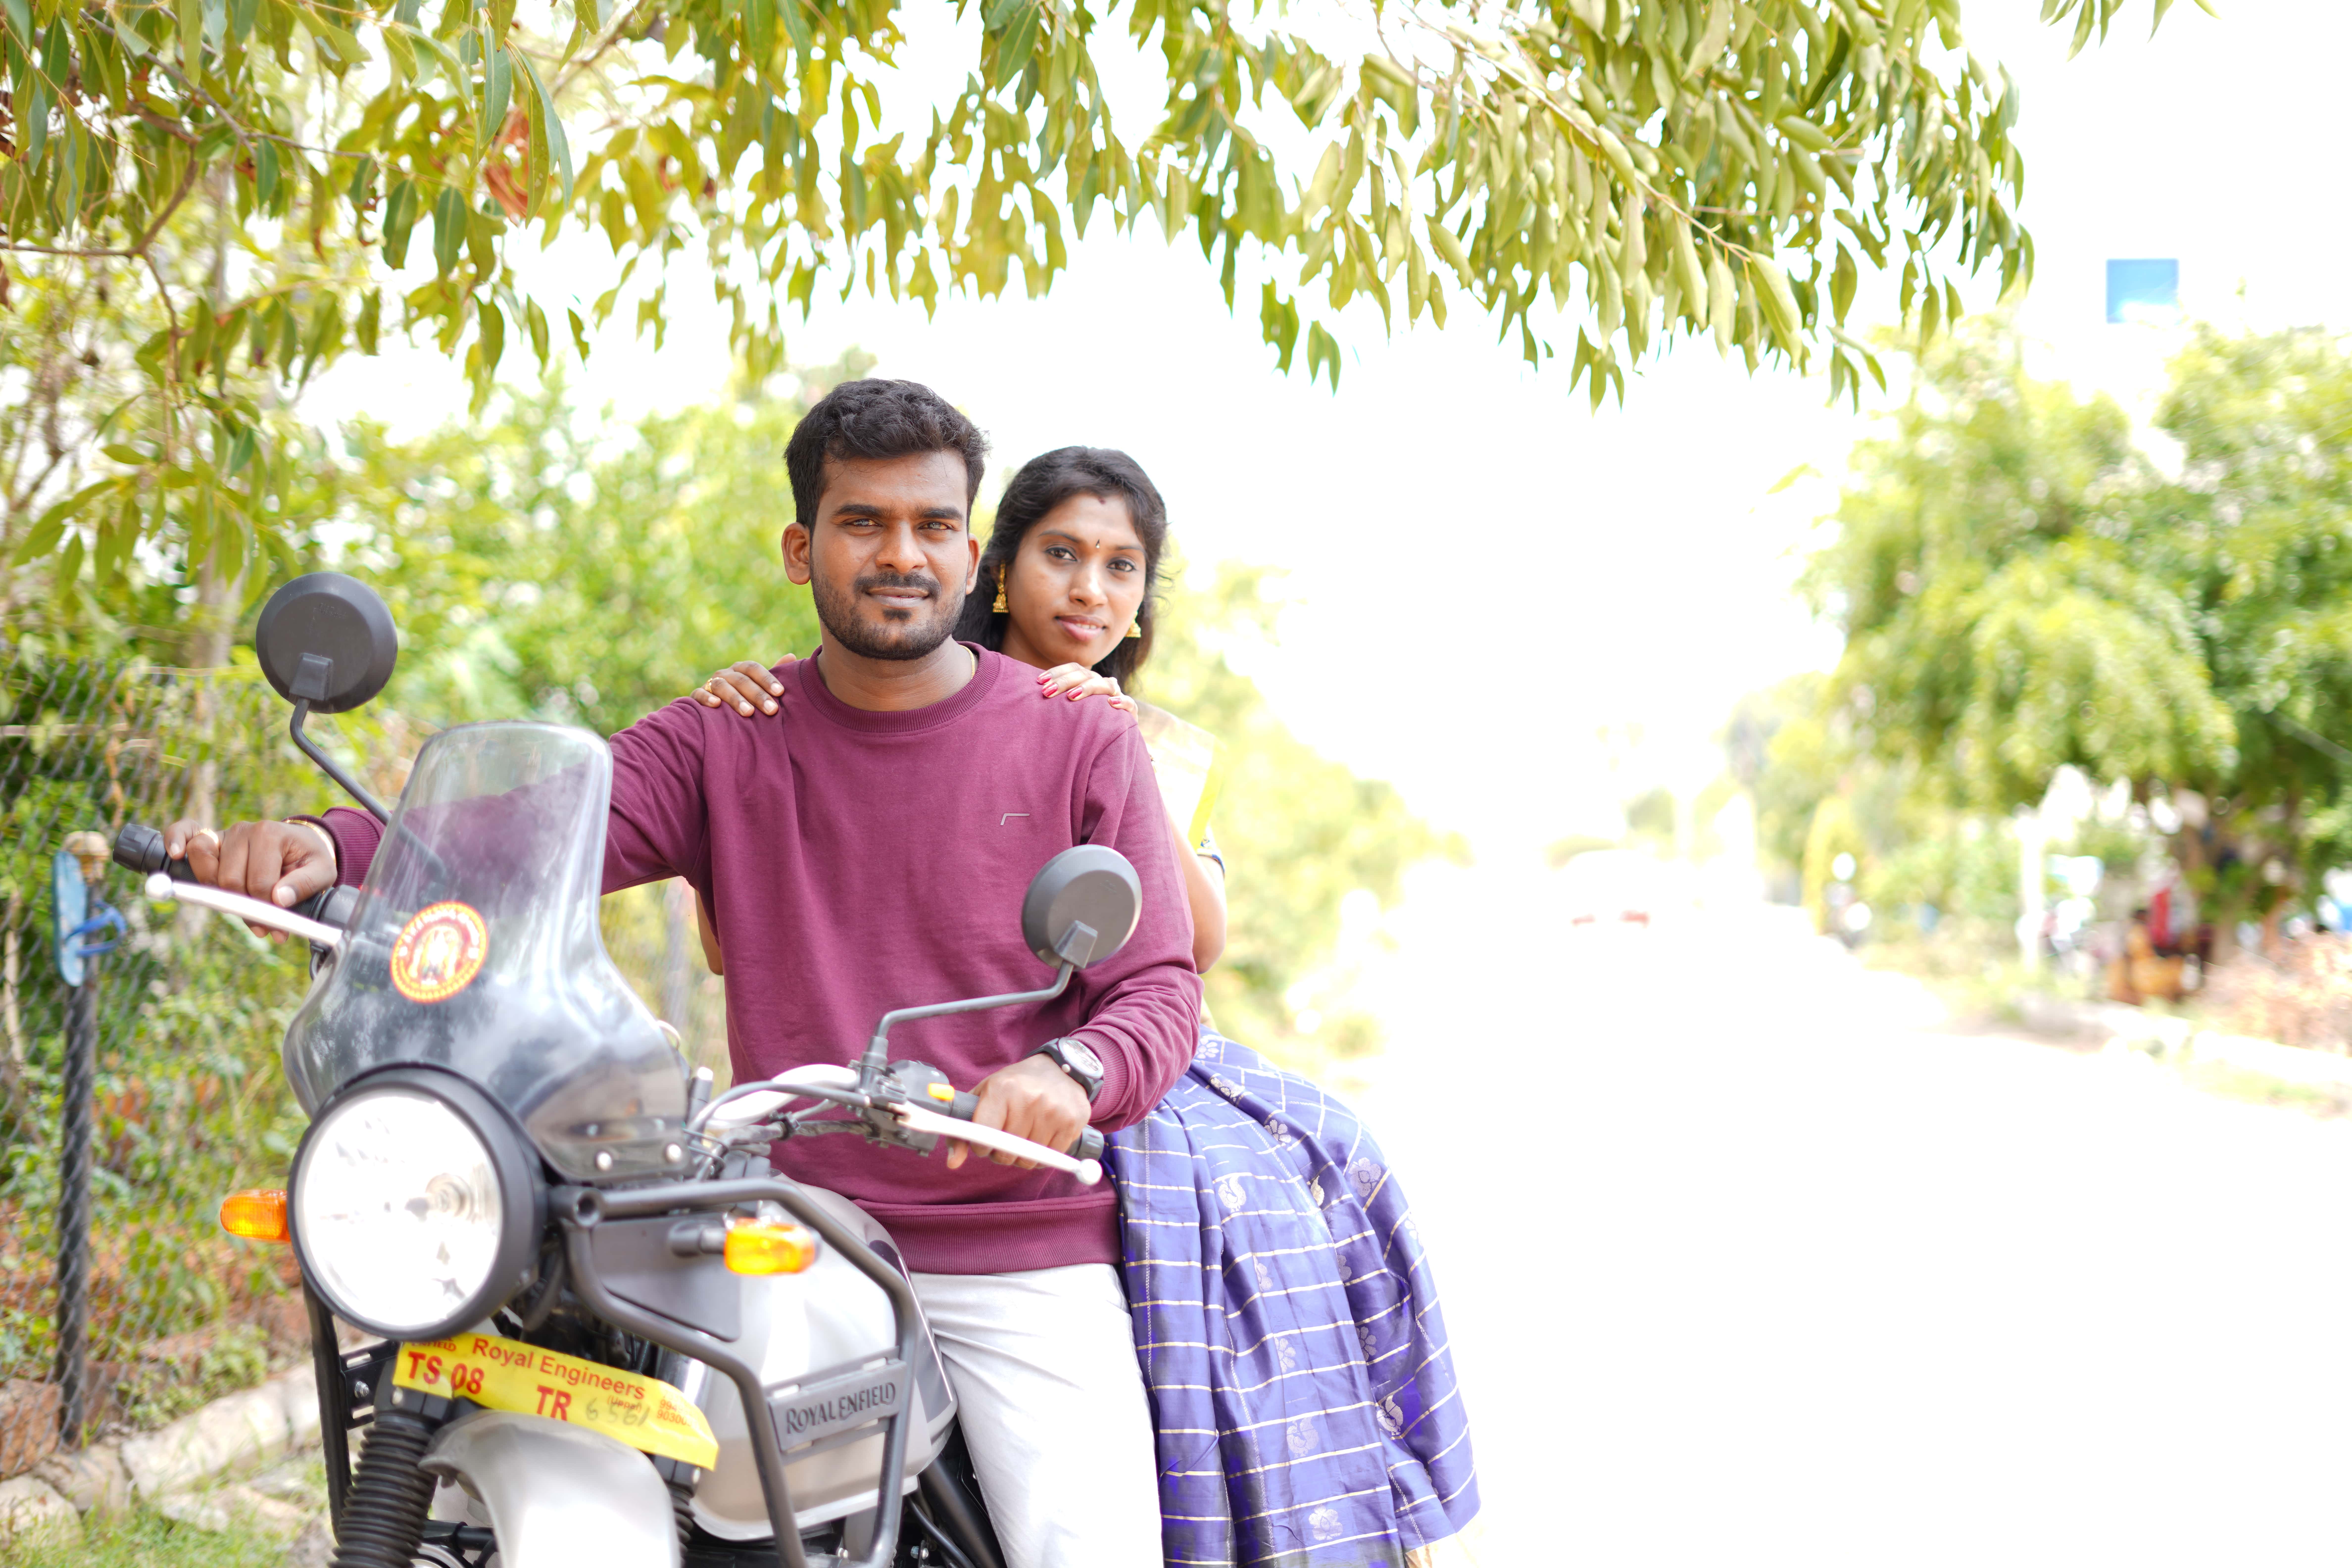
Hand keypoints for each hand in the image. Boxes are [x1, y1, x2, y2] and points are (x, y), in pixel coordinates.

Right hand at [160, 818, 336, 938]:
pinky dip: (176, 840)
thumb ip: (305, 885)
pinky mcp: (212, 840)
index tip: (277, 926)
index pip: (258, 883)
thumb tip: (280, 900)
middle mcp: (245, 830)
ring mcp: (226, 834)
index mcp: (271, 835)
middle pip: (230, 881)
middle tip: (263, 925)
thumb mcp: (323, 871)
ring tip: (240, 906)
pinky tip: (175, 854)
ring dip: (219, 894)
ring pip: (207, 870)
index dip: (265, 910)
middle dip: (245, 908)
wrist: (301, 845)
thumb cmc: (309, 859)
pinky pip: (186, 832)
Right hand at [689, 658, 791, 715]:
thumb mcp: (759, 687)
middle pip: (741, 680)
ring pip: (721, 686)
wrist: (716, 711)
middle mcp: (726, 674)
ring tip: (748, 712)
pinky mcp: (697, 695)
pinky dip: (706, 698)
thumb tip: (791, 656)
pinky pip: (699, 694)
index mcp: (741, 670)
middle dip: (757, 695)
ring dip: (735, 698)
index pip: (753, 669)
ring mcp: (710, 683)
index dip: (767, 679)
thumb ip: (773, 674)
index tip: (780, 692)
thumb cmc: (745, 698)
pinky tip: (716, 705)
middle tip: (771, 710)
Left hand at [947, 1055, 1091, 1171]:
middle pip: (1006, 1152)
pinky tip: (1042, 1136)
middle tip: (1006, 1138)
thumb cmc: (1017, 1085)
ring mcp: (1054, 1111)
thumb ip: (963, 1131)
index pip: (983, 1136)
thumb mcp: (985, 1097)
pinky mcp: (1072, 1122)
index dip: (981, 1146)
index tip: (984, 1141)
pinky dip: (1043, 1155)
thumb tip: (952, 1163)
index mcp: (1003, 1089)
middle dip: (1002, 1152)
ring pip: (1029, 1159)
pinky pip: (1051, 1158)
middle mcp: (1029, 1099)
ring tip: (1025, 1135)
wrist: (1062, 1069)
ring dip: (1023, 1155)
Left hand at [1035, 663, 1135, 713]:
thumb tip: (1037, 689)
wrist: (1113, 740)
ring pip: (1106, 685)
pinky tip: (1110, 704)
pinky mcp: (1130, 712)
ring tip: (1072, 696)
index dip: (1057, 672)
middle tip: (1047, 692)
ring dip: (1088, 688)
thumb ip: (1060, 698)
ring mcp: (1117, 697)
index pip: (1075, 668)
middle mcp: (1104, 684)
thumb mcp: (1072, 709)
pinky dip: (1121, 701)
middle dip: (1065, 682)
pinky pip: (1129, 703)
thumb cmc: (1087, 723)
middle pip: (1086, 675)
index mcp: (1090, 680)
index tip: (1039, 681)